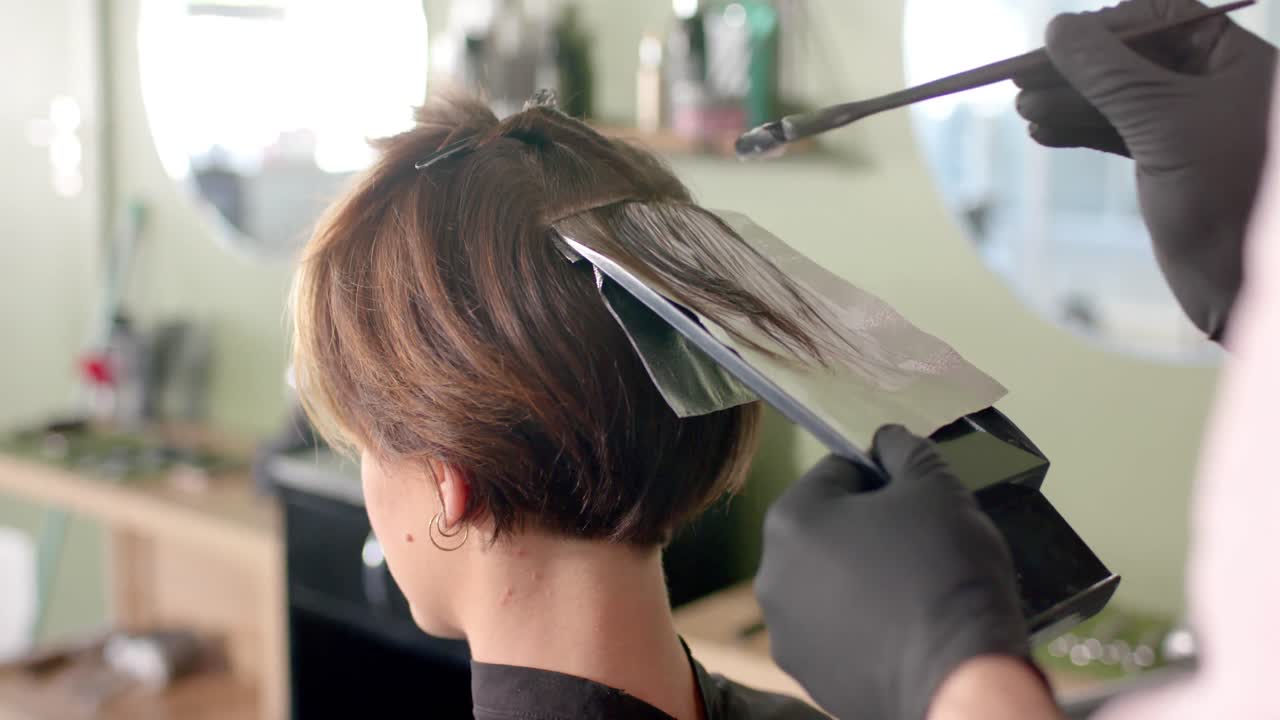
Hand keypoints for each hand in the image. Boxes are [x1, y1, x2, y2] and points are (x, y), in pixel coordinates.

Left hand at [755, 426, 1038, 719]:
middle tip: (920, 547)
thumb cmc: (946, 575)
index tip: (916, 503)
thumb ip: (905, 451)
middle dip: (869, 530)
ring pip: (829, 581)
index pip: (839, 473)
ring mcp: (786, 630)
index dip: (885, 481)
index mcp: (791, 518)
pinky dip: (862, 625)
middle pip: (828, 529)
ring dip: (862, 578)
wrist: (959, 677)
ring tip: (912, 592)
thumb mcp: (937, 487)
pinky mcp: (808, 673)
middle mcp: (773, 574)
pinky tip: (901, 628)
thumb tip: (888, 439)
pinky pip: (835, 630)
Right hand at [1013, 0, 1276, 339]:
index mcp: (1235, 60)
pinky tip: (1043, 132)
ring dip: (1069, 102)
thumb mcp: (1160, 119)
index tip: (1056, 41)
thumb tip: (1058, 29)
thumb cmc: (1222, 191)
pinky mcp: (1168, 162)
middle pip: (1133, 58)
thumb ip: (1108, 71)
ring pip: (1120, 99)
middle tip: (1020, 77)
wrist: (1242, 279)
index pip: (1162, 19)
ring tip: (1023, 108)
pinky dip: (1079, 130)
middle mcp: (1216, 85)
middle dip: (1077, 70)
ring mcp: (1190, 125)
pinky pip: (1117, 133)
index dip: (1106, 27)